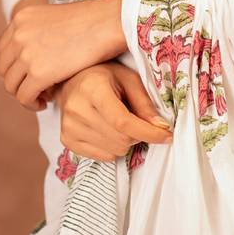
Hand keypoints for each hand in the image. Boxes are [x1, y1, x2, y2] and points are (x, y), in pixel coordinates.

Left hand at [0, 0, 126, 110]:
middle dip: (18, 81)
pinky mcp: (37, 73)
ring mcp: (26, 53)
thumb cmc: (93, 20)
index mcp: (21, 17)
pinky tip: (45, 103)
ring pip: (11, 86)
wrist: (109, 22)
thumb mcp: (56, 18)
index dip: (15, 66)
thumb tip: (36, 56)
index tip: (28, 75)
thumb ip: (40, 33)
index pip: (4, 49)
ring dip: (24, 94)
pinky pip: (24, 97)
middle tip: (35, 88)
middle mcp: (18, 34)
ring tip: (42, 97)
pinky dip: (32, 103)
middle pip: (4, 68)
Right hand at [57, 61, 172, 159]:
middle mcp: (76, 109)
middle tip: (137, 119)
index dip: (148, 132)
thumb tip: (161, 127)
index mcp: (93, 88)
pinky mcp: (66, 140)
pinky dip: (113, 148)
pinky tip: (108, 130)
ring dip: (126, 141)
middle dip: (138, 134)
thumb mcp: (129, 79)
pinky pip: (102, 157)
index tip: (167, 136)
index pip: (122, 121)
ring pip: (114, 151)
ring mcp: (68, 127)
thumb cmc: (106, 77)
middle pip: (121, 139)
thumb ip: (145, 103)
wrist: (73, 81)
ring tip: (119, 122)